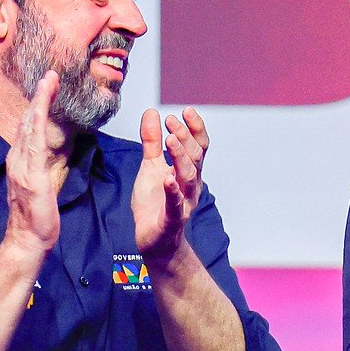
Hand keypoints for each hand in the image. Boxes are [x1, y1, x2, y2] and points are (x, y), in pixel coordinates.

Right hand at [2, 70, 65, 257]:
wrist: (28, 239)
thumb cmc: (38, 216)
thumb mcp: (42, 184)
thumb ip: (43, 166)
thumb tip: (51, 152)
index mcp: (21, 160)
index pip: (31, 126)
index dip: (39, 104)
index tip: (48, 85)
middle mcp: (17, 159)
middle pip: (29, 120)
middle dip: (39, 95)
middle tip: (51, 73)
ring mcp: (22, 166)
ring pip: (31, 127)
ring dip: (39, 102)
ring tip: (48, 81)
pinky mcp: (31, 177)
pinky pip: (35, 146)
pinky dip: (38, 125)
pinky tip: (42, 110)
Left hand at [133, 106, 210, 270]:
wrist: (153, 239)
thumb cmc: (154, 203)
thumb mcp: (150, 166)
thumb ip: (152, 141)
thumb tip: (152, 112)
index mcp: (188, 172)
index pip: (199, 147)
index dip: (195, 129)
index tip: (185, 111)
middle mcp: (191, 185)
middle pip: (195, 158)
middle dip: (185, 138)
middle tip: (172, 121)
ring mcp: (183, 202)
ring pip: (188, 178)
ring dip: (181, 158)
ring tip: (170, 141)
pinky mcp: (171, 218)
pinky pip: (175, 204)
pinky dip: (173, 192)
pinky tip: (168, 180)